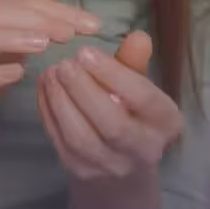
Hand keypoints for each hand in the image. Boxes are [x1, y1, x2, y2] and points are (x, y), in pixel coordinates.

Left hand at [37, 31, 181, 181]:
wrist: (121, 173)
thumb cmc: (132, 115)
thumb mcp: (139, 89)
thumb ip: (135, 63)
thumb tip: (138, 35)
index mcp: (166, 123)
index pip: (143, 98)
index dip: (113, 74)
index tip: (85, 51)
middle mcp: (144, 150)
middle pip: (112, 124)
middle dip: (83, 90)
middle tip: (63, 63)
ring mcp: (110, 166)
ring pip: (81, 137)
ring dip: (60, 101)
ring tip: (49, 73)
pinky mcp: (81, 172)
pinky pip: (60, 141)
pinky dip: (48, 112)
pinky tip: (43, 88)